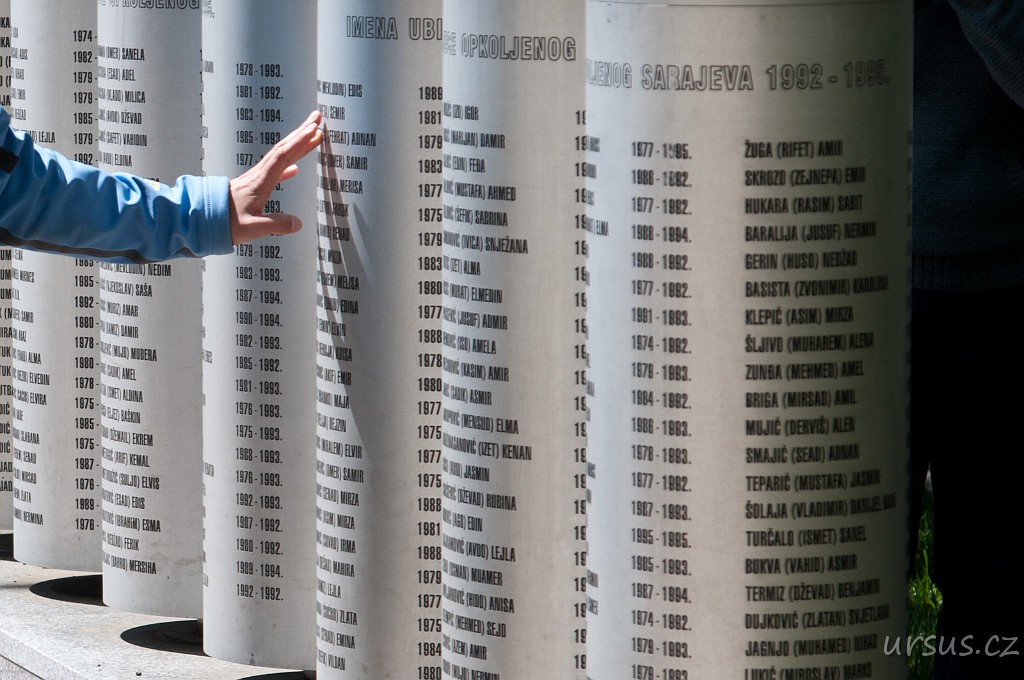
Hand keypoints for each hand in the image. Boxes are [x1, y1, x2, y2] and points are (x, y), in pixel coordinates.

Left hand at [228, 110, 322, 243]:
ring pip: (279, 156)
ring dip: (296, 144)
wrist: (201, 218)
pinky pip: (274, 170)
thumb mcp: (252, 227)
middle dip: (301, 133)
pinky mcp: (253, 185)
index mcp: (259, 183)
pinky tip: (295, 169)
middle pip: (282, 148)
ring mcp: (255, 178)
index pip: (282, 157)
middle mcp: (258, 176)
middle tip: (316, 118)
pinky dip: (286, 166)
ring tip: (310, 135)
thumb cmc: (223, 222)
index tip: (314, 129)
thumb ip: (276, 225)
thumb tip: (297, 223)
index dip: (299, 143)